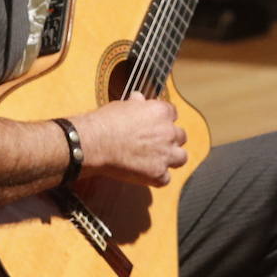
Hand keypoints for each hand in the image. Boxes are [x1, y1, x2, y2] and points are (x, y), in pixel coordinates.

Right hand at [70, 93, 187, 187]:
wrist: (94, 143)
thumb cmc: (105, 122)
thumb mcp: (122, 106)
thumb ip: (136, 104)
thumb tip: (138, 98)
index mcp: (161, 112)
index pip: (173, 113)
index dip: (164, 120)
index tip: (156, 124)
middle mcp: (168, 132)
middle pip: (181, 136)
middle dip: (170, 140)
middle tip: (156, 144)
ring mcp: (165, 154)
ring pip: (181, 157)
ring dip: (172, 159)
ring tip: (158, 160)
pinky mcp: (158, 173)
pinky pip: (166, 178)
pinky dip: (157, 178)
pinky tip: (146, 175)